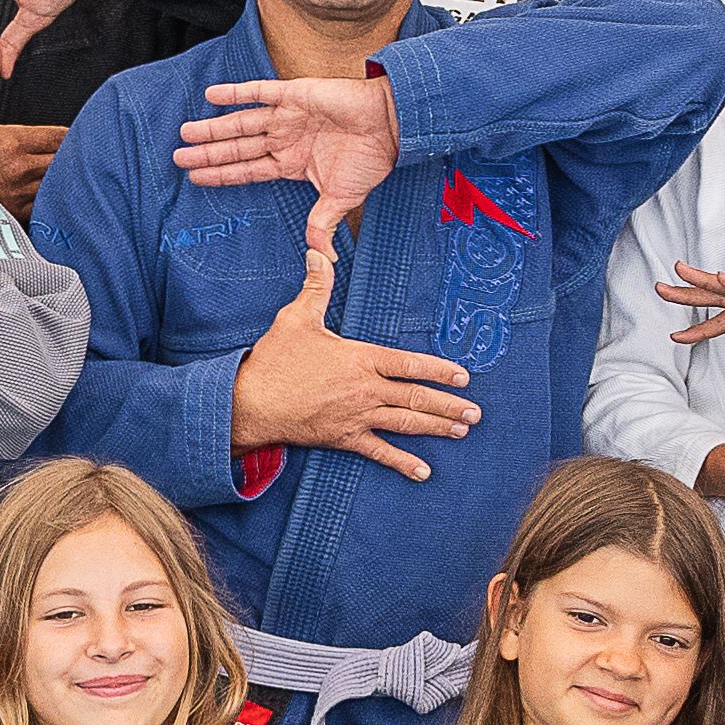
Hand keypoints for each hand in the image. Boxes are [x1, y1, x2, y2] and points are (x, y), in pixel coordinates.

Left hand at [175, 67, 399, 218]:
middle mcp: (284, 139)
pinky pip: (260, 91)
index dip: (222, 175)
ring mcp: (287, 116)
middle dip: (208, 153)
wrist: (391, 126)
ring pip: (241, 123)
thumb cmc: (371, 159)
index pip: (248, 170)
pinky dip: (236, 93)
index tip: (195, 178)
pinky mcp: (295, 94)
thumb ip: (323, 223)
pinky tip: (211, 96)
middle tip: (177, 157)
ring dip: (213, 128)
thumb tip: (323, 259)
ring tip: (185, 132)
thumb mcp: (342, 198)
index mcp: (291, 163)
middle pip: (237, 148)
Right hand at [225, 215, 477, 477]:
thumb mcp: (296, 318)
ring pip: (405, 423)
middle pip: (416, 397)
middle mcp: (365, 389)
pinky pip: (379, 452)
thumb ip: (317, 287)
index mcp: (360, 358)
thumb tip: (318, 252)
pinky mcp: (344, 438)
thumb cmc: (274, 360)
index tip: (463, 377)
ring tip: (461, 431)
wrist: (250, 403)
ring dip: (436, 428)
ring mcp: (357, 416)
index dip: (439, 370)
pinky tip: (423, 472)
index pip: (409, 364)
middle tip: (474, 413)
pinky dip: (402, 463)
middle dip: (449, 405)